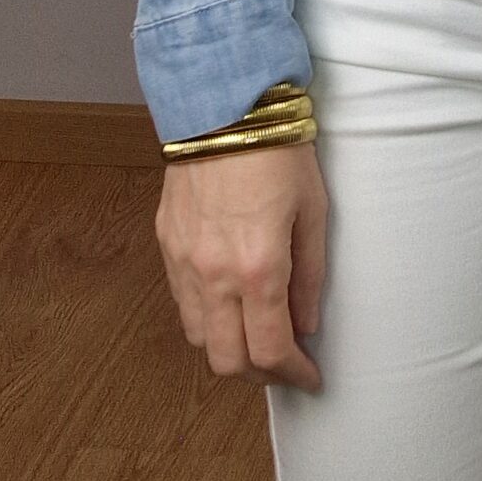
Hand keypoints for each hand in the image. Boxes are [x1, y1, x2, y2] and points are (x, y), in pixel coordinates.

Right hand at [155, 140, 327, 391]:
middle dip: (261, 374)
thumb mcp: (314, 210)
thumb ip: (310, 275)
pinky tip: (228, 301)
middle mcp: (214, 275)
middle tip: (285, 361)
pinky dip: (206, 316)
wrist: (224, 103)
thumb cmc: (280, 151)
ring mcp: (184, 262)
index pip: (272, 351)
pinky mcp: (167, 244)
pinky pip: (182, 302)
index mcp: (259, 268)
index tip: (311, 377)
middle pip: (229, 361)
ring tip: (256, 333)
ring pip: (200, 338)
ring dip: (229, 348)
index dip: (295, 375)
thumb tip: (306, 325)